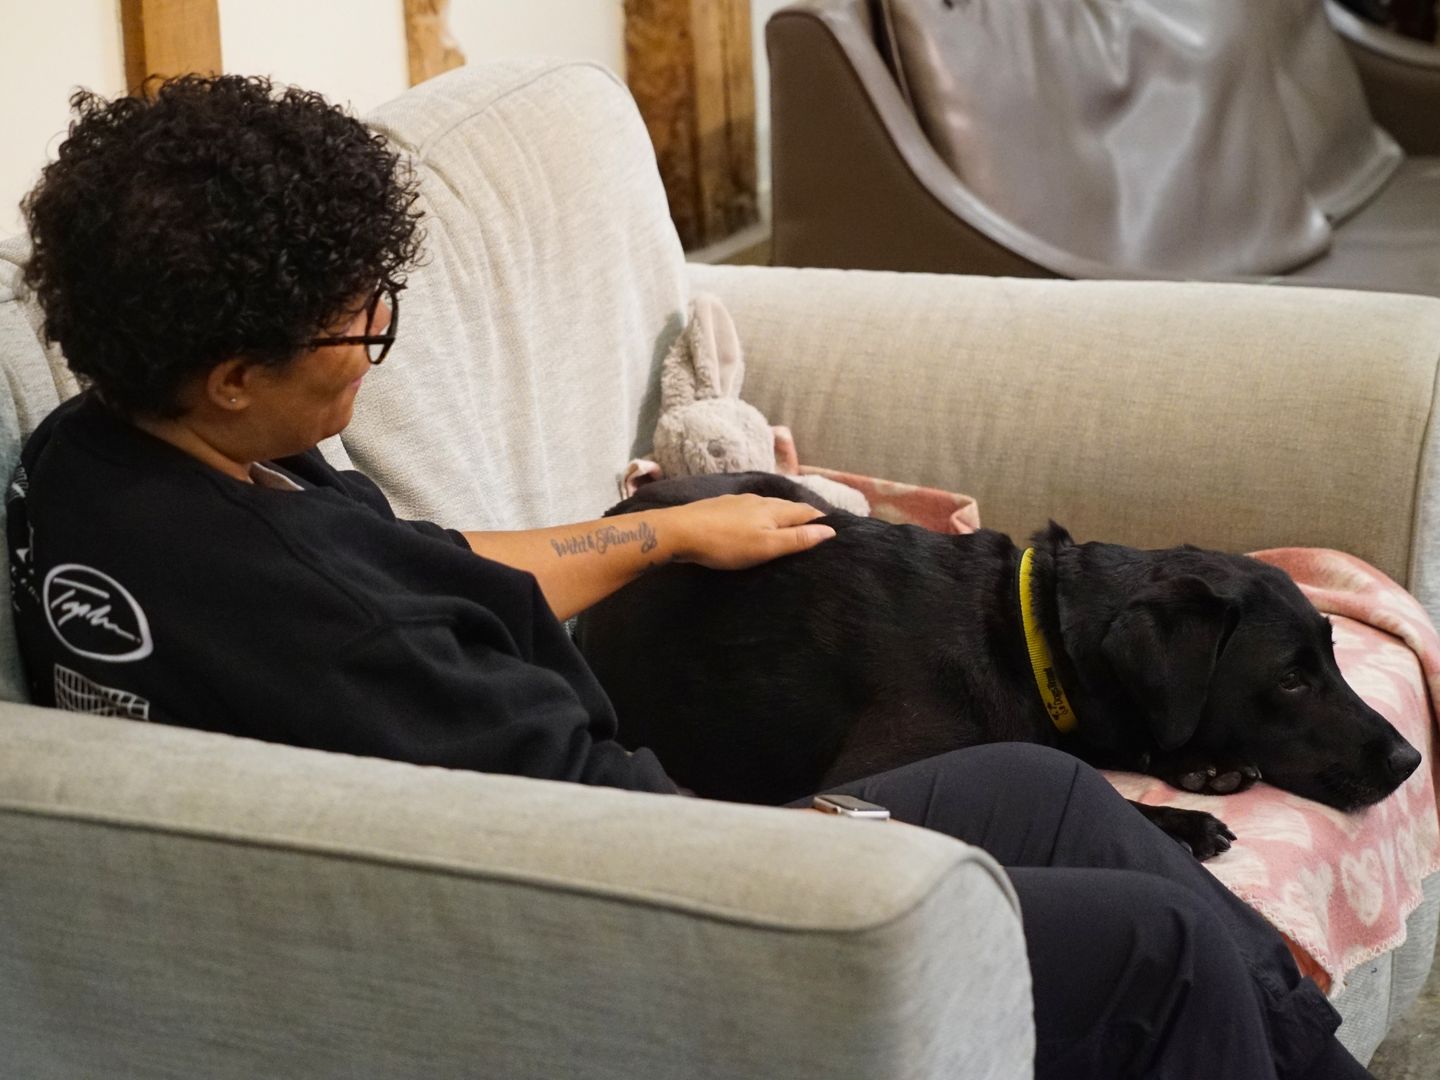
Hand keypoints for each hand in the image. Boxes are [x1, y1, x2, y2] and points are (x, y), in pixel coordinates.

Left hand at [667, 494, 836, 569]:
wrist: (680, 531)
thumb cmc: (726, 544)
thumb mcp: (766, 546)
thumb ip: (797, 538)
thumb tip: (830, 530)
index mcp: (774, 510)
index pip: (807, 512)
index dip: (821, 520)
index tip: (833, 529)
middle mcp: (760, 500)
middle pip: (789, 506)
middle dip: (804, 516)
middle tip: (814, 528)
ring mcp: (739, 501)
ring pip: (769, 506)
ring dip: (782, 514)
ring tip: (788, 526)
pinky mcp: (722, 506)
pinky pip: (751, 509)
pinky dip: (762, 515)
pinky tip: (755, 523)